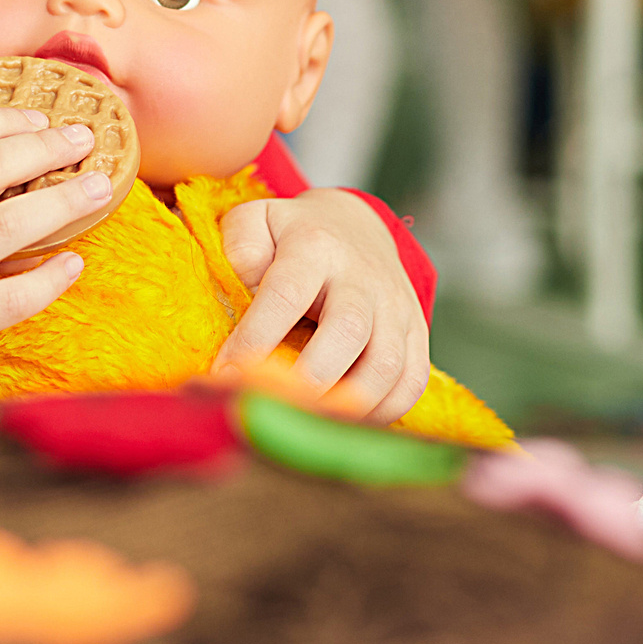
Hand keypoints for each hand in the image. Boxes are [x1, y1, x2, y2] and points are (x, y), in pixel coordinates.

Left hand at [213, 188, 429, 426]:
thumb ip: (239, 247)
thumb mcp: (256, 219)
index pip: (286, 294)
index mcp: (314, 246)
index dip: (256, 339)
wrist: (354, 226)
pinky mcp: (416, 332)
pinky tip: (345, 422)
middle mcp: (362, 276)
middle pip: (347, 331)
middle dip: (310, 379)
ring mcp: (396, 306)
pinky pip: (411, 381)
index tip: (226, 376)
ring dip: (348, 404)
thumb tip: (243, 292)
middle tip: (275, 407)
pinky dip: (383, 412)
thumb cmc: (292, 235)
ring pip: (387, 363)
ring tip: (309, 424)